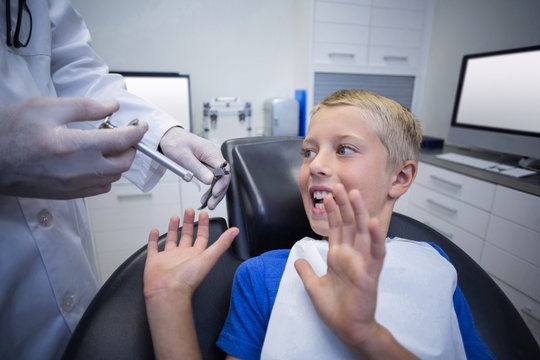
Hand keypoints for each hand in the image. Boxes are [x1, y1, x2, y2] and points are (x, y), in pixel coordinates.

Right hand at [0, 97, 147, 198]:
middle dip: (130, 147)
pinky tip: (96, 161)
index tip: (140, 124)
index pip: (122, 141)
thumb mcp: (47, 107)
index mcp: (74, 146)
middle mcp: (78, 170)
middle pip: (124, 163)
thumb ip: (85, 107)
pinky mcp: (67, 194)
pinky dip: (106, 174)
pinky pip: (99, 188)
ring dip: (119, 161)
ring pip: (114, 177)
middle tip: (124, 133)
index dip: (137, 131)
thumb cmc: (10, 131)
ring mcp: (73, 186)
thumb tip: (112, 106)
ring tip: (107, 144)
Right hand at [144, 209, 238, 300]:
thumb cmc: (188, 279)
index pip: (202, 237)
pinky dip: (153, 239)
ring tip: (175, 217)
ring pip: (172, 240)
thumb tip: (236, 231)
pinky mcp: (155, 261)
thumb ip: (222, 243)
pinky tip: (154, 230)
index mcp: (196, 255)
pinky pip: (153, 247)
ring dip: (174, 228)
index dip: (203, 225)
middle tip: (189, 210)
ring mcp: (168, 258)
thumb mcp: (209, 257)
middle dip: (189, 222)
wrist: (167, 291)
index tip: (203, 214)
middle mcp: (183, 256)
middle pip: (187, 236)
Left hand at [159, 127, 230, 209]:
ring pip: (219, 180)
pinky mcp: (207, 166)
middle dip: (219, 191)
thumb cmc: (175, 143)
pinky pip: (212, 179)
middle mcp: (214, 156)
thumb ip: (197, 169)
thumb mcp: (183, 157)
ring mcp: (211, 161)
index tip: (214, 193)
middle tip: (211, 204)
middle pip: (224, 176)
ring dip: (215, 193)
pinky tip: (205, 198)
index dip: (222, 182)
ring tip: (208, 204)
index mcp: (210, 151)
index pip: (224, 168)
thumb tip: (210, 181)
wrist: (169, 137)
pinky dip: (210, 189)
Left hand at [294, 184, 386, 350]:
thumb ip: (307, 272)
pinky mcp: (370, 274)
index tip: (327, 195)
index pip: (336, 229)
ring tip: (354, 195)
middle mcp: (351, 256)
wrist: (347, 328)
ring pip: (362, 233)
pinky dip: (374, 238)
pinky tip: (373, 223)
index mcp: (339, 257)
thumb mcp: (313, 287)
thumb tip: (298, 259)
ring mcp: (362, 263)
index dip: (332, 212)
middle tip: (338, 186)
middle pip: (348, 225)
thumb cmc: (335, 309)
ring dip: (359, 213)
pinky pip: (375, 253)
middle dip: (343, 205)